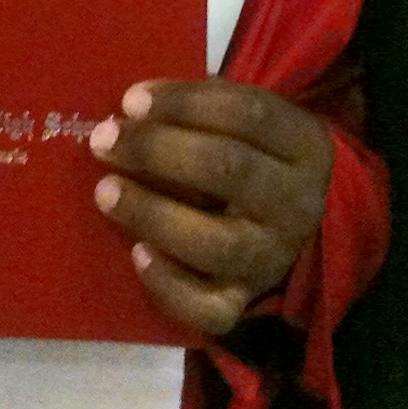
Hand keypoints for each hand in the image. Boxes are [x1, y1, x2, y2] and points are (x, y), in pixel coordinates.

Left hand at [89, 78, 334, 336]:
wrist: (292, 227)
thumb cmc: (253, 157)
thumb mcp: (247, 123)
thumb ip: (201, 108)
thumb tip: (133, 107)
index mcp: (303, 145)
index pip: (249, 114)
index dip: (187, 104)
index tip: (131, 100)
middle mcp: (296, 204)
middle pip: (230, 170)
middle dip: (158, 151)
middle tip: (105, 140)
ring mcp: (271, 258)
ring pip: (217, 242)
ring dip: (153, 213)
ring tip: (105, 191)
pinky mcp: (244, 300)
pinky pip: (208, 308)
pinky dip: (169, 285)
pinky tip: (136, 254)